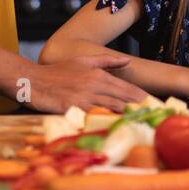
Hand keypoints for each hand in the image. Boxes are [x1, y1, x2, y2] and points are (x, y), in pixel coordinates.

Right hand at [26, 56, 147, 113]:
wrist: (33, 80)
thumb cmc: (57, 72)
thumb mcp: (82, 60)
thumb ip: (107, 61)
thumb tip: (128, 61)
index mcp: (98, 74)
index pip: (126, 88)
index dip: (142, 97)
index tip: (155, 105)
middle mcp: (94, 85)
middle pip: (123, 99)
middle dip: (141, 109)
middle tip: (156, 117)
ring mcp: (84, 98)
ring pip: (112, 109)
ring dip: (129, 117)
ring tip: (144, 124)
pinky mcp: (73, 109)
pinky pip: (94, 118)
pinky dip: (107, 123)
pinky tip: (118, 129)